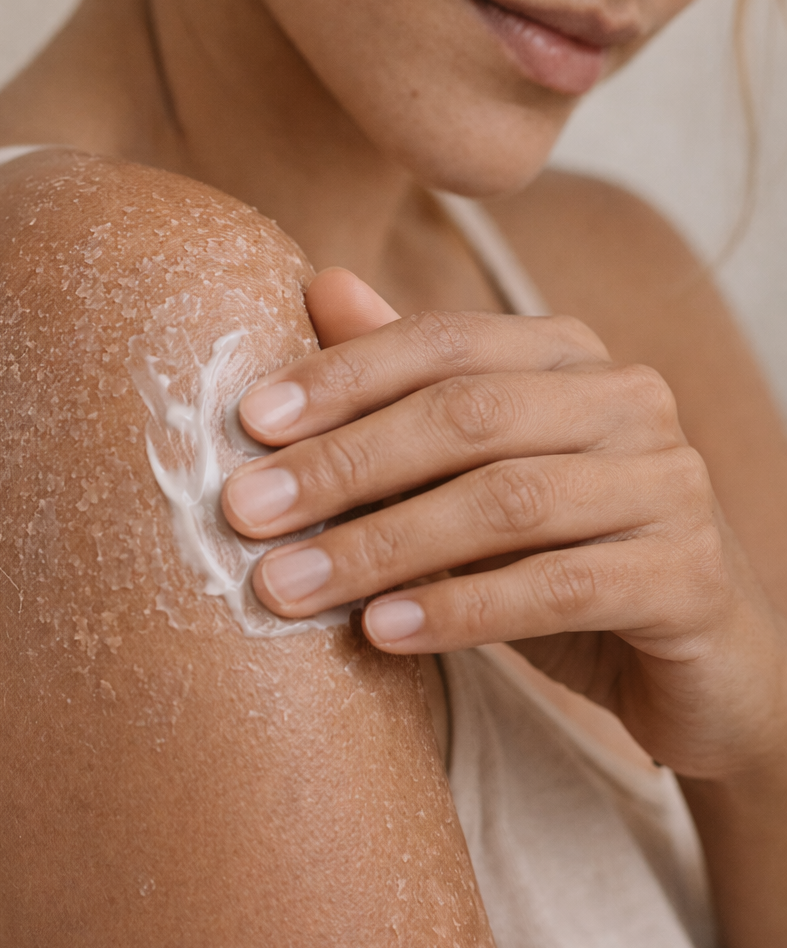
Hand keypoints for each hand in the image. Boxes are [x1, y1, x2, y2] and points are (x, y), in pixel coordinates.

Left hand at [222, 270, 786, 781]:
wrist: (703, 662)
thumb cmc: (564, 552)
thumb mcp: (475, 470)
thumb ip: (406, 384)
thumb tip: (320, 284)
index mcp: (569, 356)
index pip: (445, 342)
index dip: (344, 374)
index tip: (249, 420)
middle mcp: (628, 400)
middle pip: (469, 414)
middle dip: (344, 462)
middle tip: (244, 512)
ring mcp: (669, 484)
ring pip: (508, 500)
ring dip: (381, 545)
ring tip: (287, 586)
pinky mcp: (688, 578)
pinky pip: (559, 587)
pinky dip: (460, 610)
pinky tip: (381, 632)